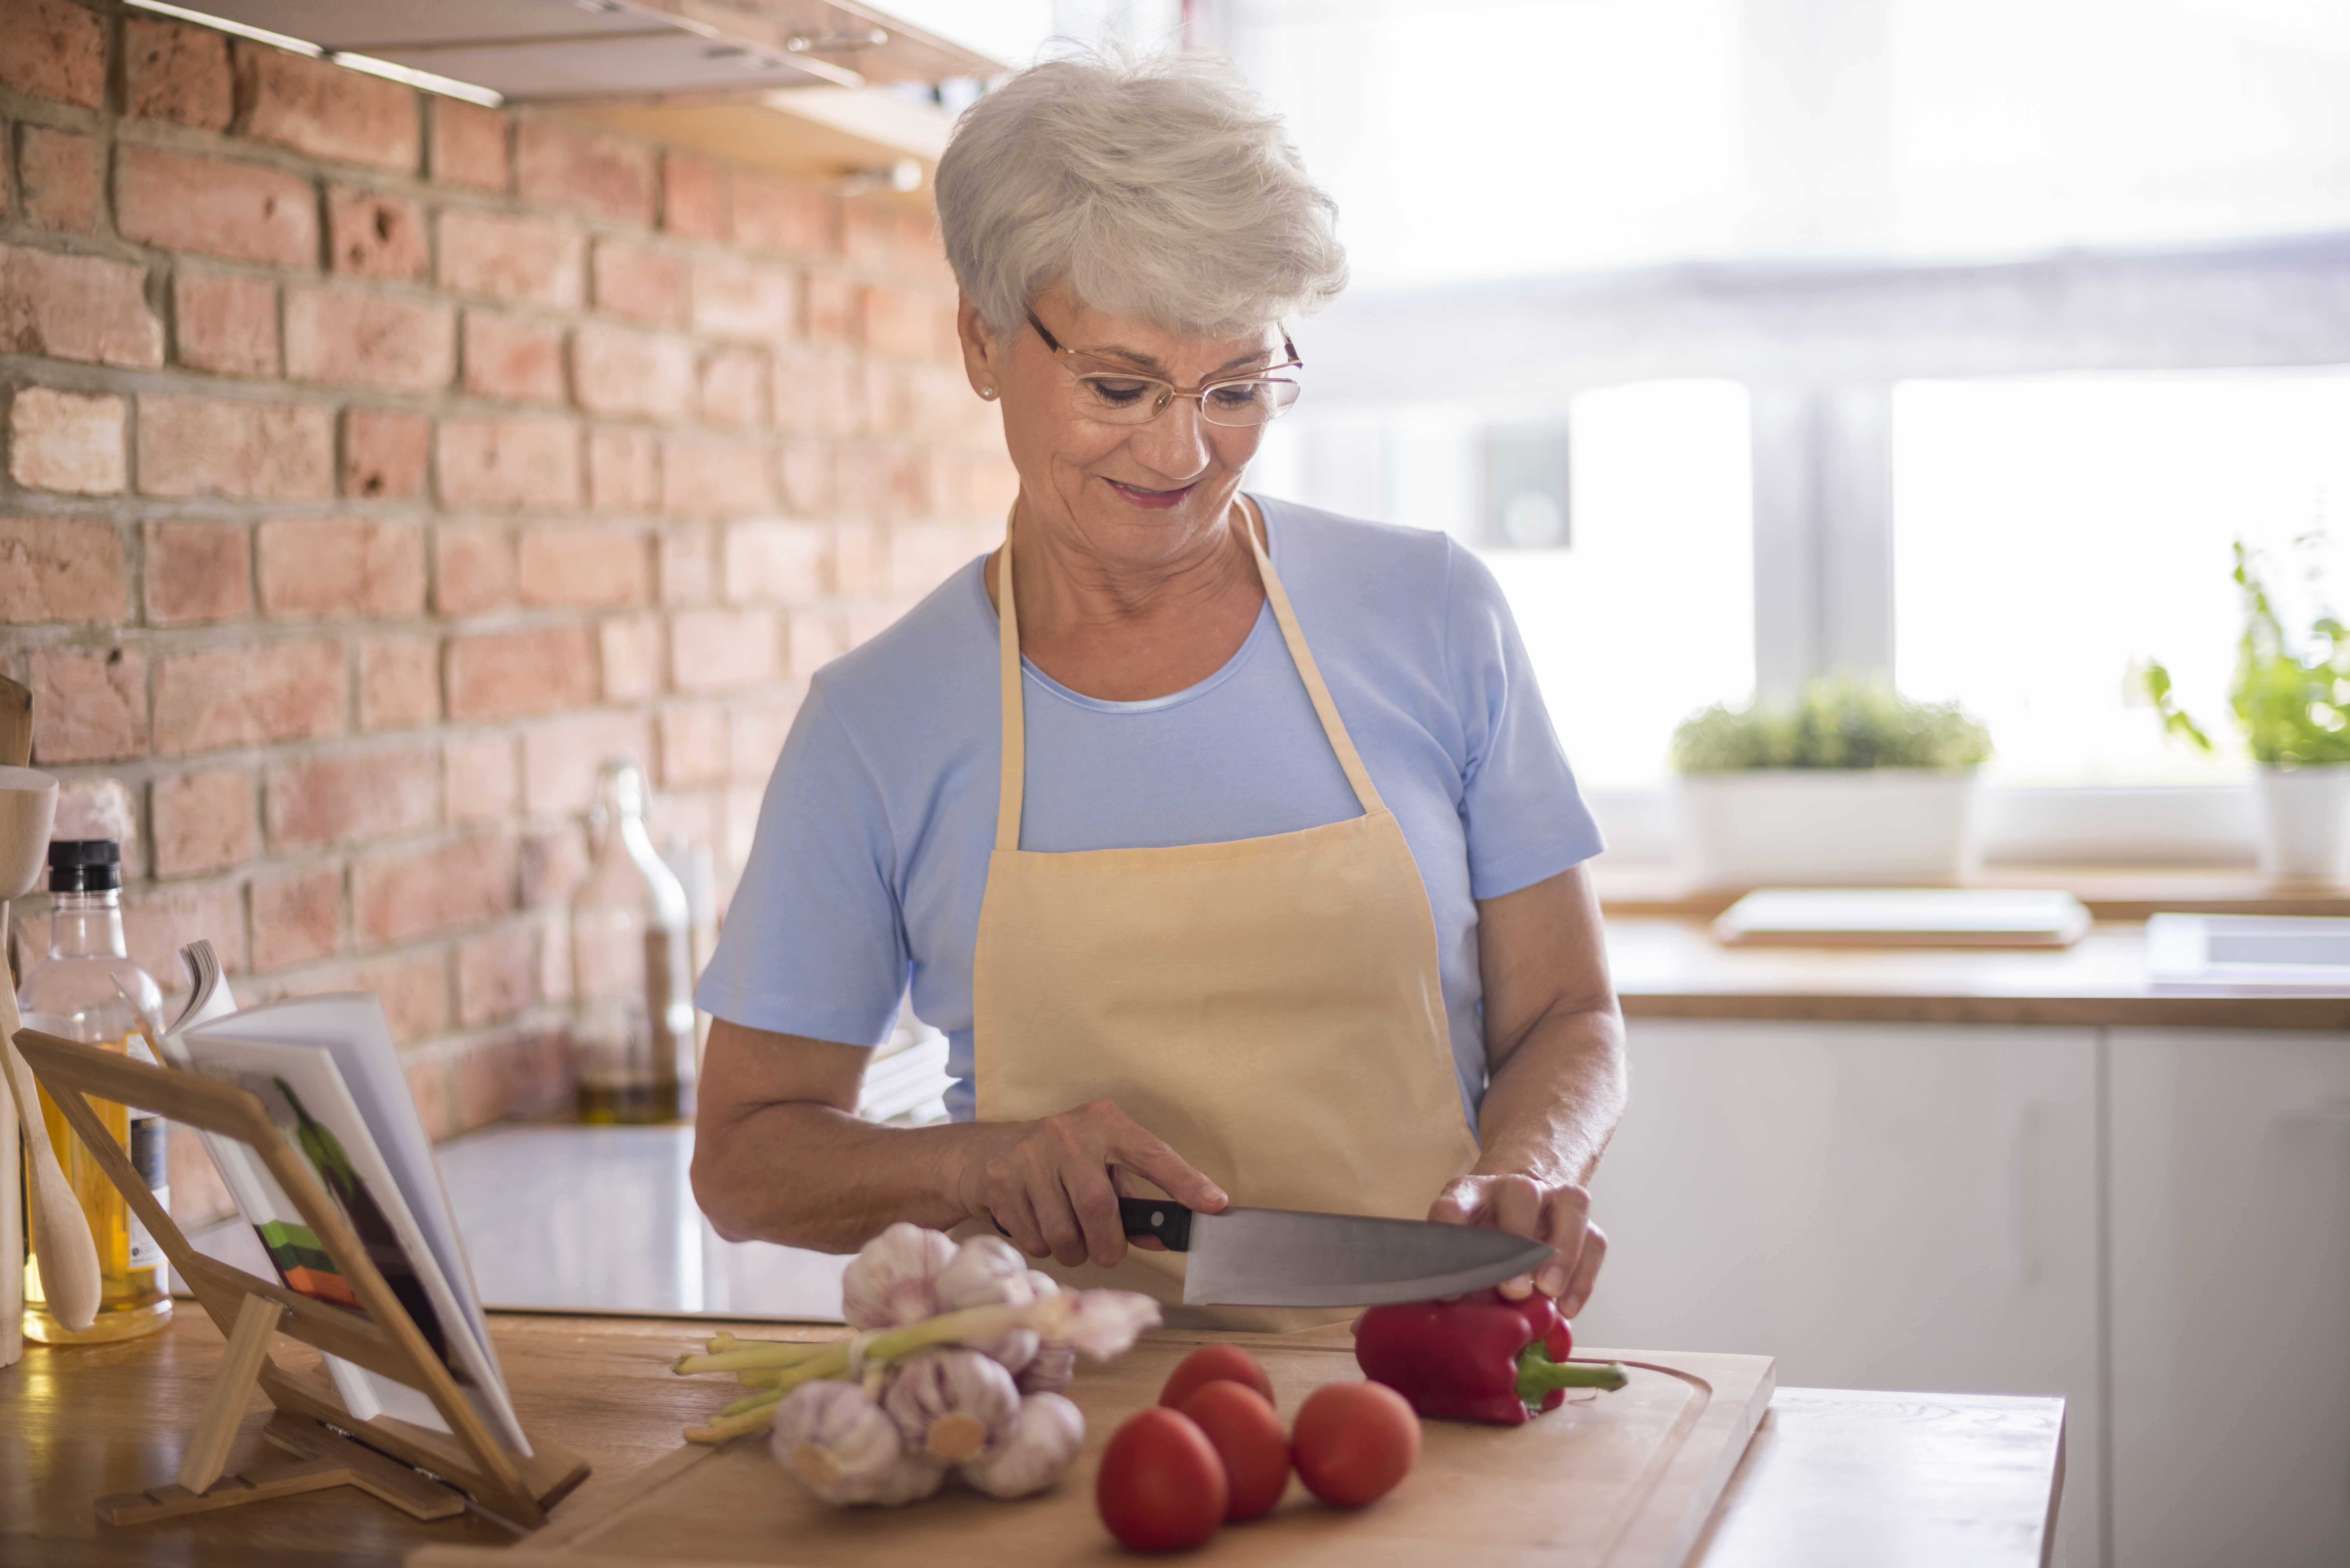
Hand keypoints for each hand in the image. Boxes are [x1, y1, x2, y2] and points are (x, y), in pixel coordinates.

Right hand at [960, 1098, 1226, 1268]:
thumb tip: (1161, 1238)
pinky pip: (1033, 1238)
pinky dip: (1041, 1246)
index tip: (1213, 1205)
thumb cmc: (1059, 1165)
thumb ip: (1132, 1204)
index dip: (1184, 1181)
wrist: (986, 1153)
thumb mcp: (1100, 1169)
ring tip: (1068, 1235)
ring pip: (1063, 1231)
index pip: (1152, 1153)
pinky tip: (1037, 1223)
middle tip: (1107, 1252)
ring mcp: (1030, 1153)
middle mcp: (1068, 1132)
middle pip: (1098, 1205)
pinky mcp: (999, 1179)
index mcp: (1105, 1123)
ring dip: (1072, 1249)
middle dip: (1106, 1244)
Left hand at [1429, 1172, 1606, 1317]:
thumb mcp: (1462, 1257)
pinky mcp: (1578, 1218)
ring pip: (1570, 1203)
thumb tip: (1459, 1315)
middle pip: (1521, 1193)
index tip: (1452, 1292)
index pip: (1452, 1208)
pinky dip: (1584, 1276)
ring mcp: (1551, 1196)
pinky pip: (1594, 1239)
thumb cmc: (1481, 1245)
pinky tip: (1567, 1309)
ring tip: (1550, 1291)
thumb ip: (1460, 1279)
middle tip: (1515, 1290)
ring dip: (1563, 1250)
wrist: (1510, 1212)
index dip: (1451, 1248)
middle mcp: (1511, 1187)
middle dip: (1519, 1241)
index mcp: (1468, 1194)